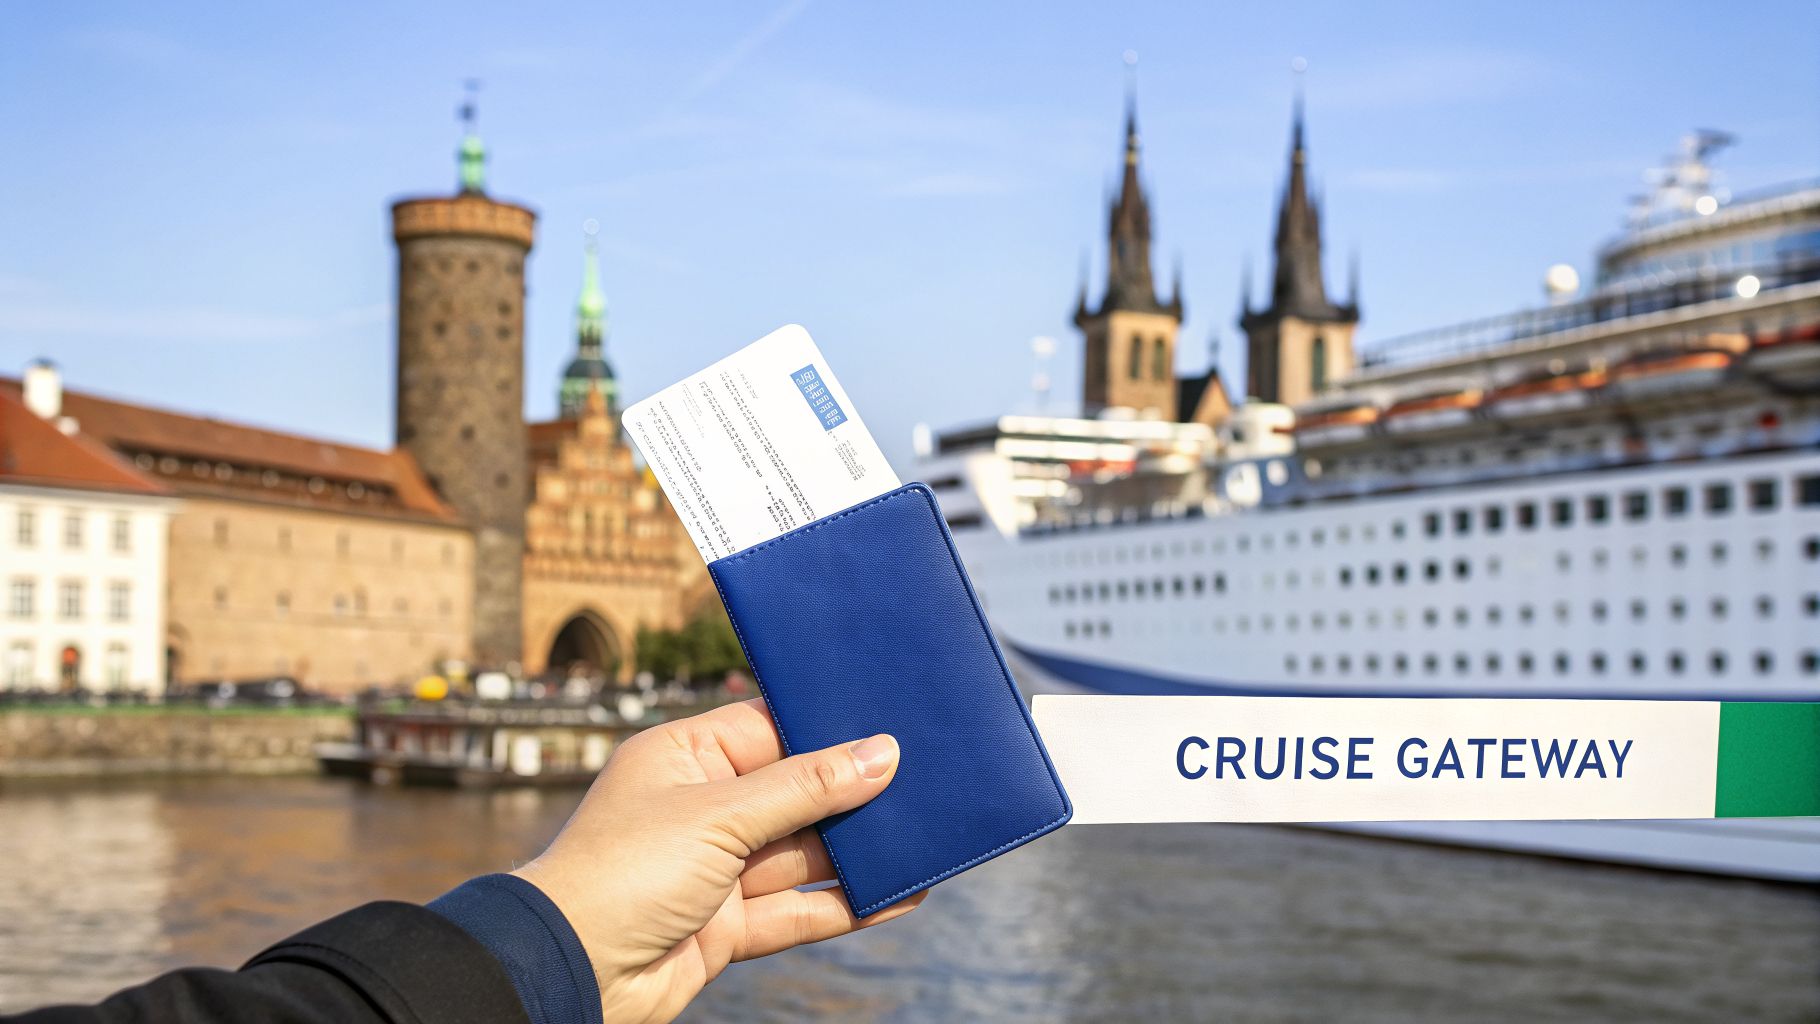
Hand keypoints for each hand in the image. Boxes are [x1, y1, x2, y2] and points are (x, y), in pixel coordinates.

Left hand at [511, 698, 923, 1023]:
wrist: (570, 972)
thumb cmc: (622, 872)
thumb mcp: (720, 814)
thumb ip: (805, 787)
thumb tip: (881, 753)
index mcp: (684, 758)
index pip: (769, 728)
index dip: (826, 727)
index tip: (889, 718)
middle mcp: (701, 809)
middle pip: (794, 793)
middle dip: (852, 792)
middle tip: (925, 777)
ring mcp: (715, 871)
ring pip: (802, 854)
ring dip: (857, 851)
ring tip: (924, 834)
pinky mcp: (726, 926)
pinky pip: (799, 911)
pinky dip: (847, 906)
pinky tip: (898, 894)